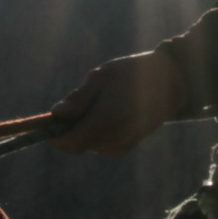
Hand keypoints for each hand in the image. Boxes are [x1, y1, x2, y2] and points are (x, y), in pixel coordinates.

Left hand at [49, 51, 186, 158]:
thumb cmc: (133, 72)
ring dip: (87, 127)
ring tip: (103, 102)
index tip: (46, 124)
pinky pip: (102, 144)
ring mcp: (124, 144)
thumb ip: (79, 98)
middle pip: (78, 143)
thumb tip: (56, 114)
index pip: (71, 143)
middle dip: (72, 127)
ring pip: (90, 143)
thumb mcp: (102, 76)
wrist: (171, 82)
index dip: (55, 137)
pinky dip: (99, 131)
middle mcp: (115, 137)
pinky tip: (112, 112)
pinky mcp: (129, 146)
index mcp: (107, 119)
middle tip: (84, 100)